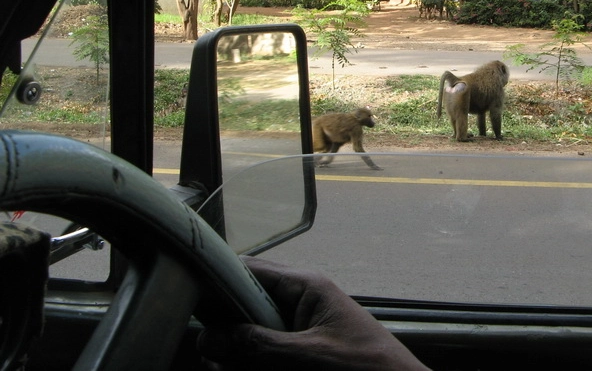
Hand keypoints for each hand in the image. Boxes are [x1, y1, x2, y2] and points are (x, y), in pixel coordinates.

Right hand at [197, 257, 429, 369]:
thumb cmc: (366, 368)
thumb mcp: (308, 357)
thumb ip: (257, 346)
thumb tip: (207, 336)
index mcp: (306, 285)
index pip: (249, 267)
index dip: (217, 280)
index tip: (189, 300)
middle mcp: (301, 299)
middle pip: (245, 303)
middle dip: (226, 330)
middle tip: (217, 358)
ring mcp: (302, 325)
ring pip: (252, 332)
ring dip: (239, 353)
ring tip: (231, 368)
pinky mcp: (304, 348)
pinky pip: (268, 350)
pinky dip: (255, 363)